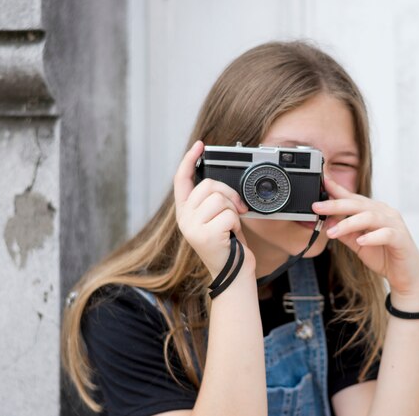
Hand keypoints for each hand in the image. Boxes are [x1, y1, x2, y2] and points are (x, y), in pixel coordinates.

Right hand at [173, 141, 254, 277]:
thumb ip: (212, 201)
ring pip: (220, 199)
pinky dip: (236, 224)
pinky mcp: (205, 235)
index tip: (199, 145)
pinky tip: (231, 236)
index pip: (182, 180)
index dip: (189, 160)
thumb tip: (219, 183)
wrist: (233, 274)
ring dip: (233, 212)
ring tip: (230, 228)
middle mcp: (184, 219)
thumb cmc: (228, 245)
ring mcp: (192, 228)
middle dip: (228, 195)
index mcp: (185, 212)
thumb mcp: (216, 219)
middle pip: (208, 185)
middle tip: (235, 211)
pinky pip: (229, 214)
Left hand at [312, 177, 418, 300]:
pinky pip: (386, 234)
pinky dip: (372, 236)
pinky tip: (361, 241)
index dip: (336, 189)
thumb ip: (344, 232)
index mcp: (373, 211)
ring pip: (370, 217)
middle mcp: (384, 213)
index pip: (352, 198)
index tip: (321, 182)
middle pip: (358, 204)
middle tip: (317, 207)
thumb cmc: (384, 256)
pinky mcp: (401, 239)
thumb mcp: (357, 243)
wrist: (406, 276)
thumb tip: (326, 222)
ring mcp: (394, 224)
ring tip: (332, 232)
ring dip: (349, 223)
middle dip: (336, 204)